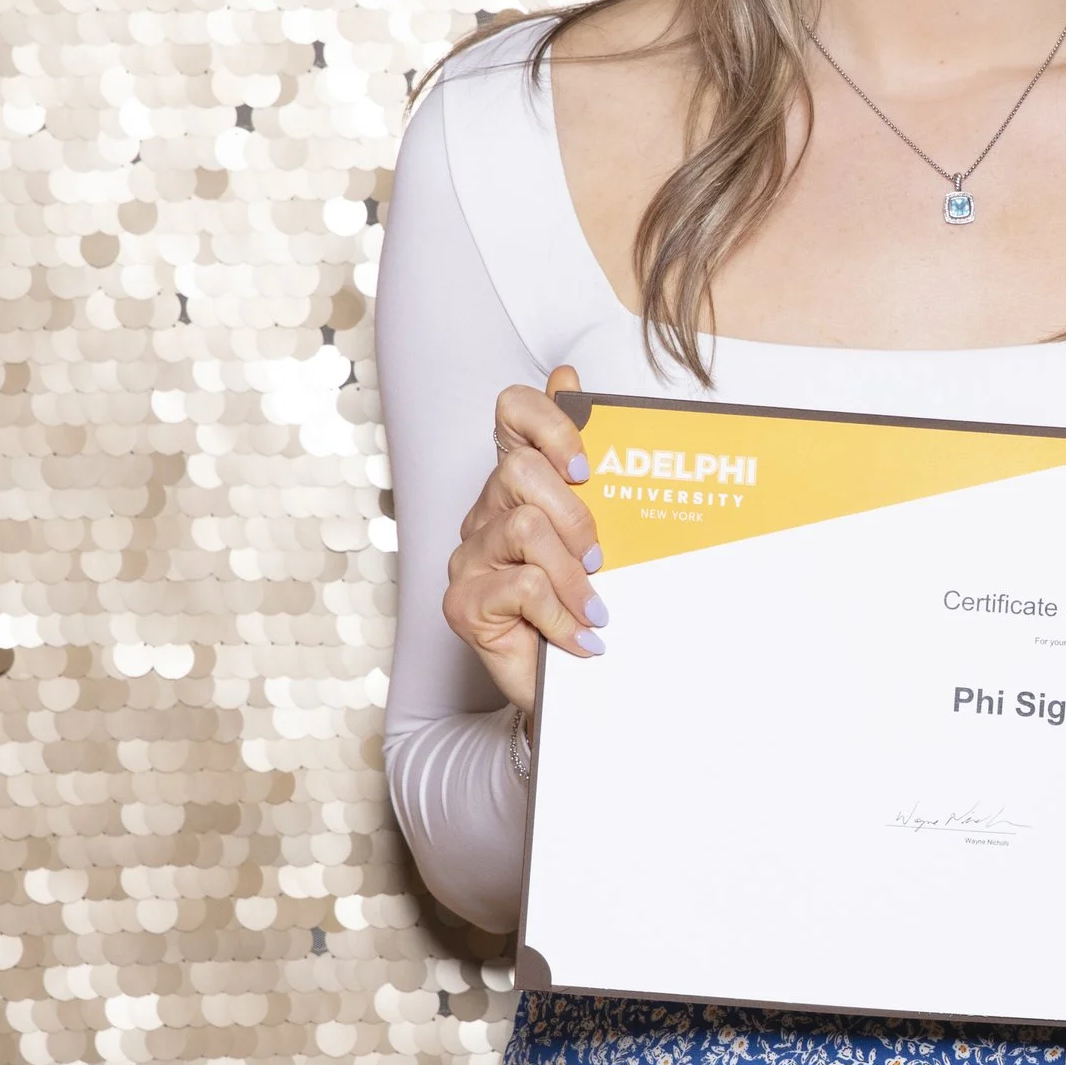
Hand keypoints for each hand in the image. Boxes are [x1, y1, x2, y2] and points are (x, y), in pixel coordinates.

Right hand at [443, 363, 605, 716]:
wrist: (574, 686)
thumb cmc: (585, 604)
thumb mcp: (603, 534)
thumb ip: (588, 466)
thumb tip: (570, 378)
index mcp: (516, 485)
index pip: (512, 413)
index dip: (549, 424)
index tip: (586, 467)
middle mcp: (484, 513)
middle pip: (521, 472)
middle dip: (575, 515)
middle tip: (600, 559)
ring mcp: (468, 558)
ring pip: (524, 529)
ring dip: (573, 575)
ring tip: (595, 609)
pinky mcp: (462, 604)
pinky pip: (522, 588)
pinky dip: (562, 615)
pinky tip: (580, 638)